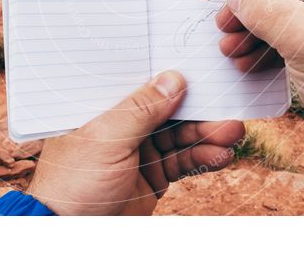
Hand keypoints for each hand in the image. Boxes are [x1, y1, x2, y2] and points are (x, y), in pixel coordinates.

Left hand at [26, 71, 244, 214]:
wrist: (70, 234)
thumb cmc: (73, 184)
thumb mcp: (106, 139)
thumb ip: (141, 109)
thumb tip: (173, 79)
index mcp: (102, 107)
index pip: (141, 84)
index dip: (171, 76)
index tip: (202, 68)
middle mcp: (122, 126)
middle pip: (169, 110)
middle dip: (199, 111)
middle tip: (227, 110)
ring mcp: (139, 151)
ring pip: (180, 136)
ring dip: (207, 135)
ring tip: (232, 134)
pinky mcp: (151, 176)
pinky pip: (182, 161)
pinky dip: (202, 158)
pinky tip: (220, 155)